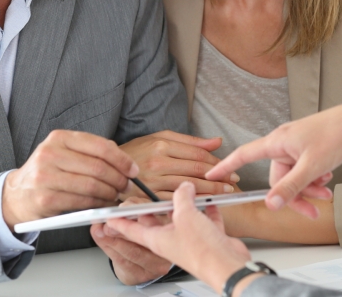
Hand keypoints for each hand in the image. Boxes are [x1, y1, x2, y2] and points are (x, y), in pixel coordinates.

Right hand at [1, 130, 137, 229]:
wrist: (17, 194)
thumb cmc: (48, 173)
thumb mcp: (65, 153)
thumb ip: (91, 153)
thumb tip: (126, 164)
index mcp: (59, 138)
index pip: (100, 146)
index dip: (122, 160)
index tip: (133, 170)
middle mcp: (50, 154)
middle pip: (98, 167)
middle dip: (119, 179)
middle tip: (127, 186)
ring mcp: (46, 176)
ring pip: (92, 185)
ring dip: (110, 193)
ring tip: (116, 196)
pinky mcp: (45, 198)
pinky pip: (81, 202)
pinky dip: (97, 205)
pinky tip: (103, 204)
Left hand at [105, 182, 250, 291]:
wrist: (228, 265)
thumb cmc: (202, 250)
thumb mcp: (185, 216)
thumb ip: (182, 198)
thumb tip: (184, 188)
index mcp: (159, 240)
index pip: (132, 230)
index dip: (119, 223)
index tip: (106, 220)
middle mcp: (173, 240)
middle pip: (157, 222)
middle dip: (151, 210)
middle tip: (141, 199)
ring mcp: (191, 241)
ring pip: (182, 220)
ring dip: (184, 206)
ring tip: (184, 193)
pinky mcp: (209, 240)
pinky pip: (206, 221)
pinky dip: (208, 211)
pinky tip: (210, 203)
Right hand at [119, 130, 239, 195]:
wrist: (108, 167)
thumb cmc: (136, 151)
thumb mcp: (161, 138)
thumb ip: (191, 141)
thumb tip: (217, 142)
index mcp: (163, 144)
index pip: (198, 154)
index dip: (217, 162)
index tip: (229, 168)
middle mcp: (159, 162)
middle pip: (196, 170)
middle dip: (218, 177)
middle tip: (233, 182)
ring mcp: (153, 180)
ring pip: (189, 187)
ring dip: (210, 191)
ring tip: (225, 193)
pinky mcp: (148, 196)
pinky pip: (175, 200)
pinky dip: (191, 202)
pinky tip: (203, 203)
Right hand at [206, 103, 341, 218]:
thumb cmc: (336, 136)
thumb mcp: (312, 166)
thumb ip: (290, 186)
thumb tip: (271, 204)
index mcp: (278, 141)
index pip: (244, 154)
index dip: (226, 165)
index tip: (211, 174)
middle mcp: (284, 141)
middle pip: (277, 176)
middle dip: (295, 194)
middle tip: (314, 209)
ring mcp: (297, 144)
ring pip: (294, 175)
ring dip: (308, 188)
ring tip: (327, 194)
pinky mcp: (309, 147)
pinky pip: (304, 169)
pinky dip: (314, 179)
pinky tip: (328, 180)